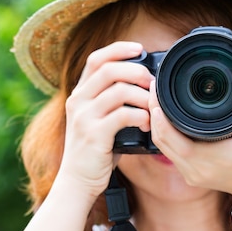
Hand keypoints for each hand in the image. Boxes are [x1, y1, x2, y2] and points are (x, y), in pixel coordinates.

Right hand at [57, 41, 154, 198]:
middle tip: (153, 83)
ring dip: (143, 96)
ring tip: (154, 107)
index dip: (119, 49)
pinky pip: (123, 115)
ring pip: (119, 91)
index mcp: (79, 93)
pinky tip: (147, 124)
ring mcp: (84, 117)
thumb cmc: (96, 150)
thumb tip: (146, 84)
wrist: (77, 182)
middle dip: (137, 71)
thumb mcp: (98, 119)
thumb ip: (113, 100)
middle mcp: (78, 101)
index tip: (140, 48)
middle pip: (109, 69)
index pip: (96, 58)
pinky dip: (141, 116)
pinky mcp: (94, 135)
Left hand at [149, 70, 231, 198]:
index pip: (170, 135)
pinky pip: (169, 154)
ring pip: (162, 147)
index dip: (159, 113)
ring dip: (157, 124)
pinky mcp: (191, 176)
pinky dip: (165, 136)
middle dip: (153, 112)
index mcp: (210, 157)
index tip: (157, 90)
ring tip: (158, 100)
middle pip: (160, 139)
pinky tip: (165, 120)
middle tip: (154, 89)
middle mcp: (196, 169)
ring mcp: (191, 175)